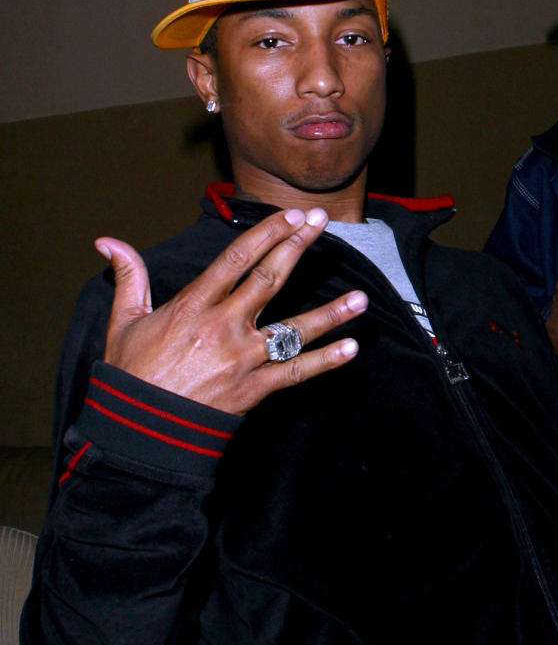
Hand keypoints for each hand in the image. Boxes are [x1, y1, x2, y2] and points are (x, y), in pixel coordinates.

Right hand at [95, 207, 367, 414]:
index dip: (266, 234)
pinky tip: (351, 349)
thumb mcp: (124, 321)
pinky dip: (325, 361)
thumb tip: (109, 241)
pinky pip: (296, 372)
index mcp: (193, 306)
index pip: (236, 259)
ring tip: (360, 297)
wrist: (140, 429)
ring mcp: (243, 358)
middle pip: (269, 280)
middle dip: (298, 248)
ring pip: (294, 329)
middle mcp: (224, 326)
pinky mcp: (254, 388)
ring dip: (330, 313)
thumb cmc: (132, 374)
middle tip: (323, 222)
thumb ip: (128, 277)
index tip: (291, 215)